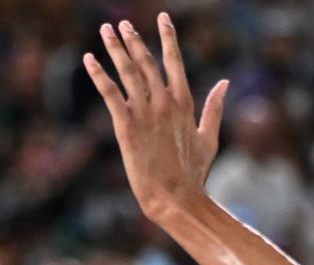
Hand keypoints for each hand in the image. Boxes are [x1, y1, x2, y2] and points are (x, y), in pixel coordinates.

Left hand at [84, 14, 229, 223]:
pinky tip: (88, 59)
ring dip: (115, 48)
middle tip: (122, 24)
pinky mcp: (125, 125)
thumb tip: (225, 83)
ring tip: (106, 30)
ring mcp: (144, 112)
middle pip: (146, 61)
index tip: (162, 18)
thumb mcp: (208, 138)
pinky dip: (98, 74)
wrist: (175, 197)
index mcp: (183, 102)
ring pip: (127, 71)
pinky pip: (109, 92)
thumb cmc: (193, 174)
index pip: (174, 60)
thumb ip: (214, 108)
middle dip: (133, 39)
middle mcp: (164, 102)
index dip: (167, 37)